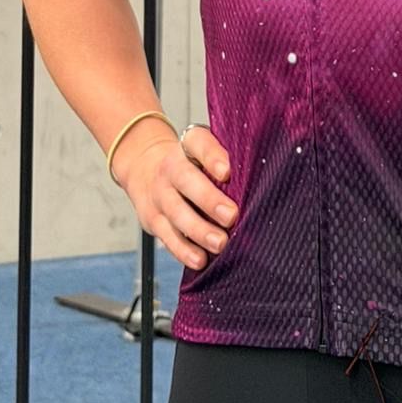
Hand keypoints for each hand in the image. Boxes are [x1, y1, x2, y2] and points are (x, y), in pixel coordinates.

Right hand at [119, 124, 237, 271]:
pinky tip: (200, 259)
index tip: (227, 172)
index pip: (198, 144)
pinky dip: (184, 251)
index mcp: (188, 146)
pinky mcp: (154, 221)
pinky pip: (168, 237)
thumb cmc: (190, 163)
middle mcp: (170, 168)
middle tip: (231, 216)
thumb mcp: (203, 150)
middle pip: (186, 181)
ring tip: (220, 243)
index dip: (212, 157)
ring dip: (199, 231)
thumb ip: (225, 159)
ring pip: (177, 213)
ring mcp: (160, 195)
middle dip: (209, 200)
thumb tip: (256, 180)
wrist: (145, 169)